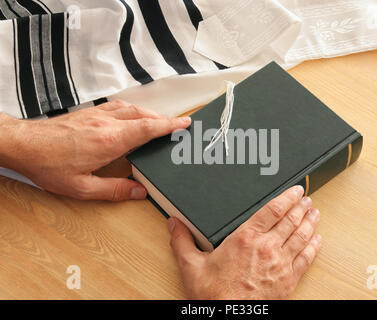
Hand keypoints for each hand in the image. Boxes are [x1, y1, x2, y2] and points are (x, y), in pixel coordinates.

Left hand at [0, 100, 190, 200]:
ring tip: (160, 121)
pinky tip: (132, 114)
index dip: (169, 125)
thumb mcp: (81, 187)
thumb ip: (113, 190)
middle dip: (164, 119)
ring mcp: (97, 115)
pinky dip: (133, 109)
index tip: (183, 123)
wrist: (24, 144)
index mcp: (110, 141)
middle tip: (178, 123)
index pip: (147, 129)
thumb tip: (138, 191)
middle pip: (144, 115)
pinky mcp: (89, 113)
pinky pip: (118, 106)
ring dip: (150, 113)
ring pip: (132, 108)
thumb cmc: (48, 165)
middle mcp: (106, 124)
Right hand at [168, 185, 321, 298]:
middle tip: (307, 199)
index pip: (272, 210)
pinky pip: (305, 259)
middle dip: (300, 207)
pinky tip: (317, 240)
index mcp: (245, 238)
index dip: (287, 197)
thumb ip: (182, 241)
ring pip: (301, 236)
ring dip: (309, 222)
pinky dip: (313, 247)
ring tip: (314, 213)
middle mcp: (266, 247)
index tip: (295, 190)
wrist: (229, 316)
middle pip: (290, 220)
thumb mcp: (191, 265)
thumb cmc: (213, 293)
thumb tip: (173, 225)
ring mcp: (280, 263)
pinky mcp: (288, 280)